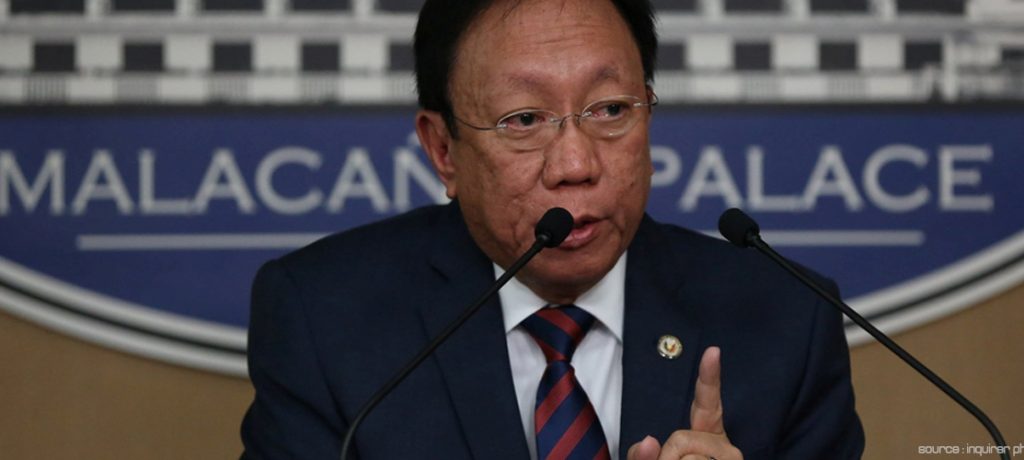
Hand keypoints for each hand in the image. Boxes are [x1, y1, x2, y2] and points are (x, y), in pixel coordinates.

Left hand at [626, 347, 742, 459]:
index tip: (713, 351)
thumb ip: (641, 455)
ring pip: (686, 457)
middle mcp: (722, 444)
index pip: (706, 401)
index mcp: (705, 435)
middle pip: (680, 438)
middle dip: (667, 458)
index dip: (709, 376)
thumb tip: (649, 442)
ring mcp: (730, 455)